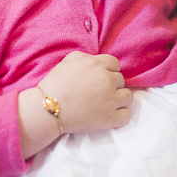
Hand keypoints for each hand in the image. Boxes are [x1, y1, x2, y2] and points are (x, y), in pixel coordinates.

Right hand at [18, 51, 133, 156]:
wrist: (48, 108)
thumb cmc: (55, 84)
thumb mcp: (67, 61)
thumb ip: (85, 57)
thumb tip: (95, 60)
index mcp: (98, 65)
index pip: (115, 64)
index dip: (108, 71)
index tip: (100, 78)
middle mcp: (108, 80)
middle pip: (121, 80)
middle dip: (112, 85)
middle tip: (99, 92)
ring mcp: (111, 100)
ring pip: (128, 97)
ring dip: (120, 99)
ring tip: (107, 103)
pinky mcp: (111, 118)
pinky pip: (126, 115)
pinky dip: (121, 115)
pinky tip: (110, 115)